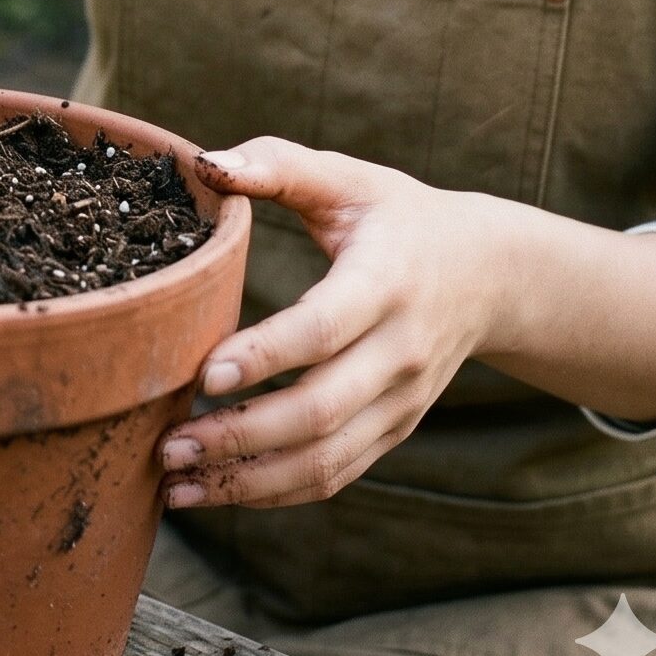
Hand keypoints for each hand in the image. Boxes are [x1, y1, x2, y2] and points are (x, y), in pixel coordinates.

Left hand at [157, 138, 501, 509]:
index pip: (324, 329)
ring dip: (250, 480)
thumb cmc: (397, 216)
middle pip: (322, 410)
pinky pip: (337, 472)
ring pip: (328, 458)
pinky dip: (277, 491)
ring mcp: (401, 401)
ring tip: (176, 485)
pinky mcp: (395, 429)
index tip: (203, 376)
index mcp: (386, 284)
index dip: (266, 356)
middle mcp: (400, 352)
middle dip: (241, 435)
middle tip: (168, 445)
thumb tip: (205, 164)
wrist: (488, 274)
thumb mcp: (347, 178)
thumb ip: (277, 164)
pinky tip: (218, 490)